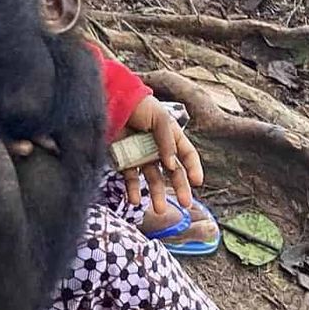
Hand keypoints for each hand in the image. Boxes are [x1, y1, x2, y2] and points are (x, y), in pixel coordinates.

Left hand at [115, 96, 202, 213]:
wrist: (111, 100)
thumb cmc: (139, 105)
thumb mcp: (159, 118)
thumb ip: (167, 141)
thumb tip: (171, 164)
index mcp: (172, 135)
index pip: (187, 154)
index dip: (194, 168)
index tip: (197, 182)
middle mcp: (158, 148)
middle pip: (173, 171)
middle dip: (180, 187)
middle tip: (185, 203)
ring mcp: (142, 155)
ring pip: (153, 179)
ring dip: (157, 194)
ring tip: (158, 209)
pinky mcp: (125, 159)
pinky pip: (131, 178)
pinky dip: (133, 190)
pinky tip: (135, 200)